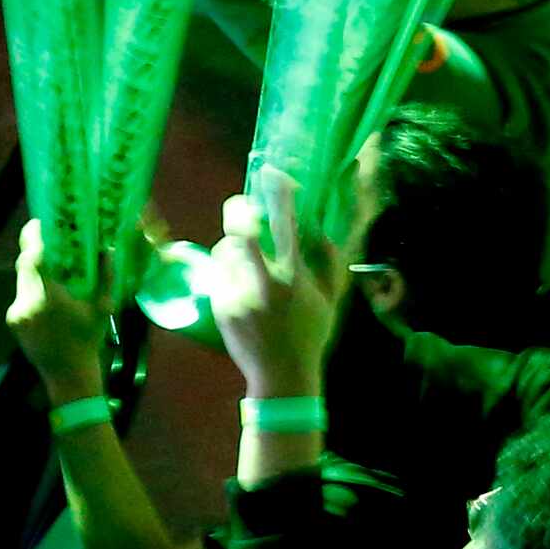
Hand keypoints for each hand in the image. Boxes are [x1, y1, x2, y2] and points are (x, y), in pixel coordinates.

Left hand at [7, 219, 110, 399]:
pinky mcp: (14, 321)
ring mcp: (17, 313)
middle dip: (35, 248)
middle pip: (25, 266)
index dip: (34, 239)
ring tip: (54, 260)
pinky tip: (50, 287)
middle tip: (49, 234)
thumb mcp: (102, 307)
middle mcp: (26, 303)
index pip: (34, 261)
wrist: (67, 376)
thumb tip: (107, 249)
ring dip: (36, 267)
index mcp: (48, 298)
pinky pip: (22, 293)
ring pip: (22, 279)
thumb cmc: (88, 340)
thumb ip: (105, 277)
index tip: (40, 222)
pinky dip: (34, 284)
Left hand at [207, 177, 342, 396]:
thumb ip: (330, 261)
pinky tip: (238, 282)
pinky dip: (226, 270)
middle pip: (242, 235)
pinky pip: (218, 274)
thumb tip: (318, 228)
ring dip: (233, 246)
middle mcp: (265, 283)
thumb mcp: (331, 298)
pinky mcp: (221, 309)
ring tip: (242, 255)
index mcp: (295, 276)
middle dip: (237, 212)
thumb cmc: (310, 333)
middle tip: (239, 205)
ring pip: (225, 252)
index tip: (272, 172)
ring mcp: (239, 297)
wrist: (281, 376)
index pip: (286, 224)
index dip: (279, 194)